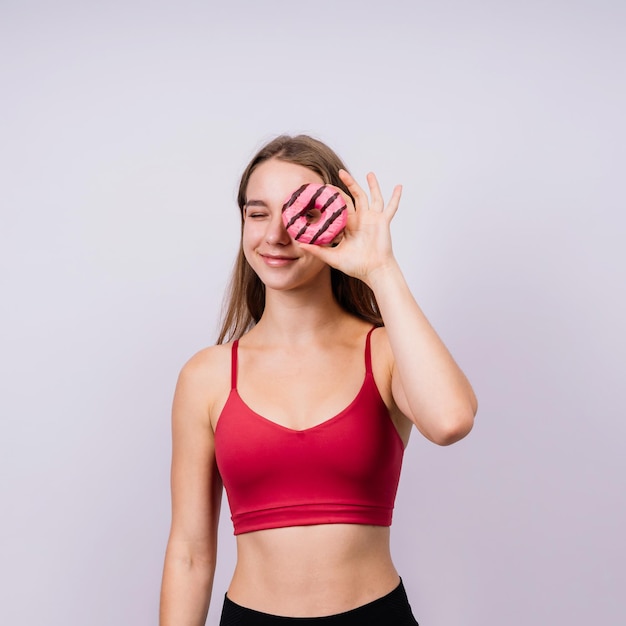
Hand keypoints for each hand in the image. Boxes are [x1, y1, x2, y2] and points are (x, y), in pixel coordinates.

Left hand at [296, 169, 402, 284]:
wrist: (373, 271)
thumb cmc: (356, 266)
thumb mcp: (333, 257)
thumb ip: (317, 250)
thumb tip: (300, 245)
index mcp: (349, 226)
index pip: (340, 207)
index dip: (332, 199)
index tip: (323, 190)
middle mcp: (361, 220)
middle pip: (354, 197)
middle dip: (347, 185)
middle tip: (340, 173)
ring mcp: (373, 219)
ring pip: (371, 197)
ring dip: (371, 185)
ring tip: (369, 173)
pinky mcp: (383, 222)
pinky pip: (391, 207)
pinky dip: (395, 197)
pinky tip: (398, 186)